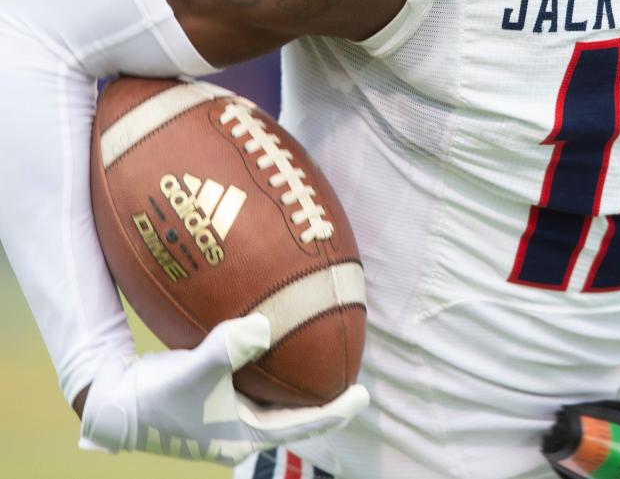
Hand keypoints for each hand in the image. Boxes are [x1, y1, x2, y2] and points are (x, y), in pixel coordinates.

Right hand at [79, 313, 368, 465]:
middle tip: (352, 374)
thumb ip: (229, 349)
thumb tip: (265, 326)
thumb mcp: (194, 370)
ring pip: (275, 402)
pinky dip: (270, 370)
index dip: (336, 411)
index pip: (303, 426)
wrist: (112, 403)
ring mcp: (226, 418)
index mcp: (243, 436)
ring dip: (297, 385)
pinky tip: (275, 341)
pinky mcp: (214, 402)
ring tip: (324, 360)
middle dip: (323, 398)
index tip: (364, 396)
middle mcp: (239, 431)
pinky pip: (254, 387)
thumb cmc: (154, 395)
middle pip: (294, 416)